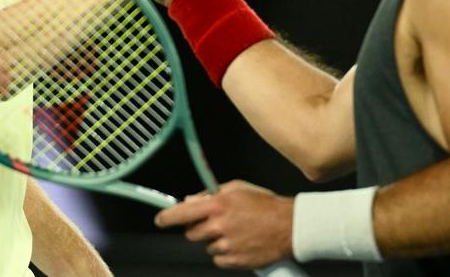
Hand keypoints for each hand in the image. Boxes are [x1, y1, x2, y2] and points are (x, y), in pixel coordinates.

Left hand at [154, 180, 294, 269]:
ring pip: (206, 247)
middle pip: (191, 234)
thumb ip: (211, 193)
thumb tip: (190, 200)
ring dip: (215, 241)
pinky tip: (239, 243)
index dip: (166, 217)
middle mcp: (219, 226)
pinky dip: (225, 253)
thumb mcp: (238, 189)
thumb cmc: (265, 205)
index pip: (181, 213)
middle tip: (215, 224)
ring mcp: (226, 245)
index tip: (160, 220)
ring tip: (235, 232)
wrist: (289, 226)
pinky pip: (219, 259)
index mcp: (217, 205)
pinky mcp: (234, 260)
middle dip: (198, 229)